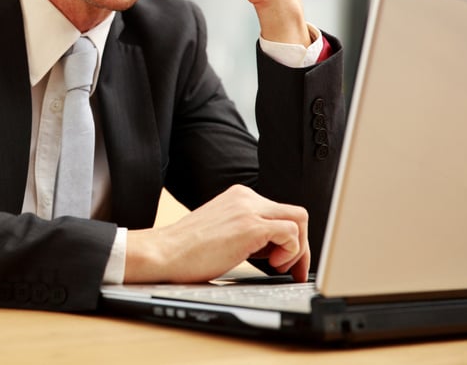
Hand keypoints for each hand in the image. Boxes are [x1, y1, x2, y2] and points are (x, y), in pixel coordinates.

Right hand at [124, 184, 309, 283]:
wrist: (164, 253)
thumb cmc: (187, 250)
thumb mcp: (223, 230)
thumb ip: (247, 230)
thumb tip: (274, 248)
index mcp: (239, 196)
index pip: (281, 211)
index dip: (291, 239)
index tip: (287, 262)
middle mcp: (246, 197)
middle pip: (296, 213)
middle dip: (301, 245)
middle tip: (294, 270)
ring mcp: (248, 209)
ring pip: (299, 220)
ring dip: (297, 249)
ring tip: (278, 267)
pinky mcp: (250, 225)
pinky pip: (291, 233)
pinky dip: (291, 252)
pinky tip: (271, 264)